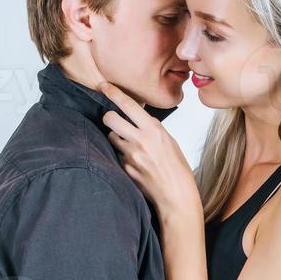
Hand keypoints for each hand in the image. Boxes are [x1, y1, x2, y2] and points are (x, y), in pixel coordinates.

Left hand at [99, 82, 199, 215]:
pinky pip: (116, 153)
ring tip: (130, 145)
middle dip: (109, 116)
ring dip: (116, 137)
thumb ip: (153, 128)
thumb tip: (140, 119)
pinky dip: (121, 154)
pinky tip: (134, 162)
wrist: (175, 194)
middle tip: (114, 119)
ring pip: (111, 136)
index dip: (113, 93)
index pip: (128, 105)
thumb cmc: (177, 168)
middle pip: (110, 118)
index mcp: (153, 130)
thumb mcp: (169, 141)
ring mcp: (130, 154)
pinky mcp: (124, 167)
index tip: (103, 85)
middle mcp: (139, 140)